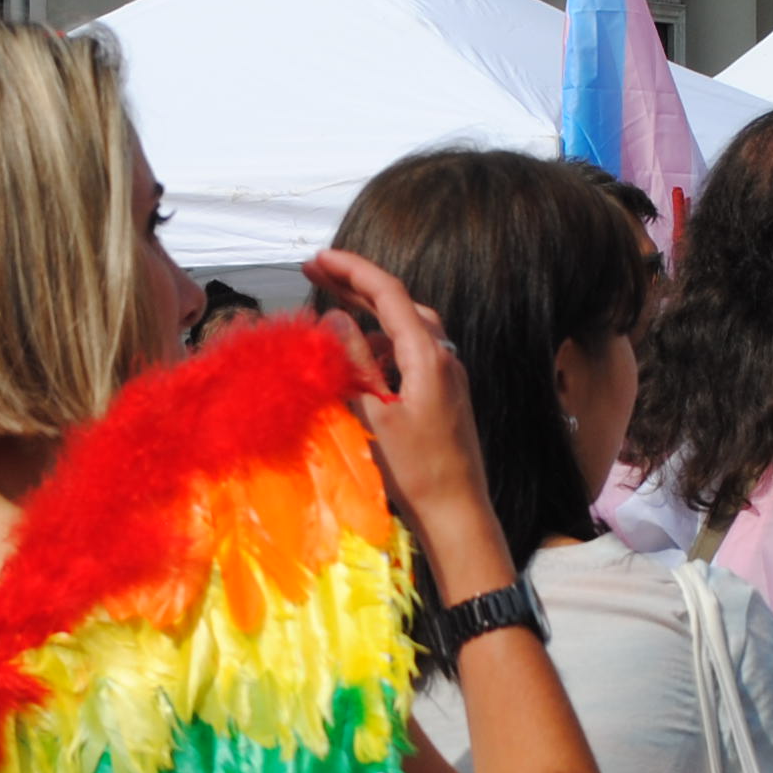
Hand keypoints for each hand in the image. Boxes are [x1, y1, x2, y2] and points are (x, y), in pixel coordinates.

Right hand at [301, 247, 511, 598]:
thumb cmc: (416, 472)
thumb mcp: (375, 416)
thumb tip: (334, 319)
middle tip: (315, 271)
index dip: (352, 269)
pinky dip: (382, 347)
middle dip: (356, 286)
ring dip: (369, 316)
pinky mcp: (444, 396)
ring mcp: (447, 376)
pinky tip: (360, 363)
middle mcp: (443, 358)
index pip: (389, 293)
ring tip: (331, 314)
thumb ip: (354, 363)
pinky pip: (410, 355)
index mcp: (428, 356)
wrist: (458, 515)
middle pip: (399, 304)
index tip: (318, 257)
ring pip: (406, 329)